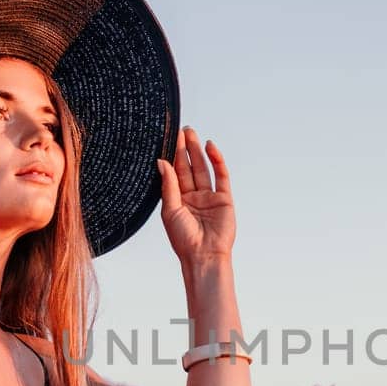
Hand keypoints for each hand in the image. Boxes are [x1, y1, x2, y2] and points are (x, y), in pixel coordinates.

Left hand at [157, 125, 234, 263]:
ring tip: (192, 133)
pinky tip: (210, 147)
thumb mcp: (170, 210)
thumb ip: (168, 185)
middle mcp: (193, 196)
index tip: (168, 138)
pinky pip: (220, 176)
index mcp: (178, 200)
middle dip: (185, 149)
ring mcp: (209, 197)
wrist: (203, 256)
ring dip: (198, 151)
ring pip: (203, 168)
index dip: (172, 155)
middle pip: (188, 167)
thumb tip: (161, 162)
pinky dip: (217, 161)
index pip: (175, 173)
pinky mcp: (224, 199)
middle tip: (181, 130)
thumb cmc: (183, 239)